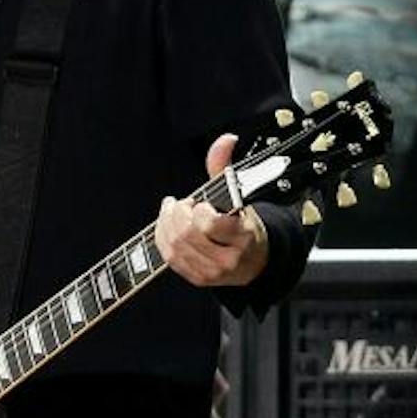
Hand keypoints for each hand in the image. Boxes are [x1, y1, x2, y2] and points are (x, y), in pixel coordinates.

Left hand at [156, 132, 267, 288]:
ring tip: (175, 212)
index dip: (200, 210)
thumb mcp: (239, 197)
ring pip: (174, 245)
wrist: (254, 261)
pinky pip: (168, 256)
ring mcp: (212, 272)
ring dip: (167, 223)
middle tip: (182, 204)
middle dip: (178, 214)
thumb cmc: (243, 226)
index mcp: (244, 237)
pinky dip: (162, 236)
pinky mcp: (197, 278)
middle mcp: (229, 258)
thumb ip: (225, 168)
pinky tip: (167, 225)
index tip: (201, 203)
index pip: (212, 224)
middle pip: (187, 234)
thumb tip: (226, 139)